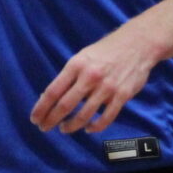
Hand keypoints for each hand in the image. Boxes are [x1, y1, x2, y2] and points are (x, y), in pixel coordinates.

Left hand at [31, 21, 163, 133]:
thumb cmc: (106, 51)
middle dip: (51, 120)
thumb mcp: (83, 57)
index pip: (53, 91)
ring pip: (84, 115)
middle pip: (65, 105)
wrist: (137, 43)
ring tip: (64, 128)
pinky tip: (88, 128)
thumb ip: (69, 76)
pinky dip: (95, 127)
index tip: (35, 119)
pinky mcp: (122, 96)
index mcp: (76, 65)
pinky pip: (106, 118)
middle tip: (44, 128)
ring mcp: (107, 87)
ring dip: (71, 126)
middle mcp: (89, 76)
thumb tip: (50, 96)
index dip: (42, 108)